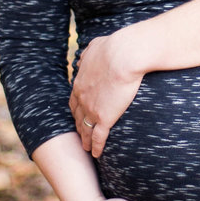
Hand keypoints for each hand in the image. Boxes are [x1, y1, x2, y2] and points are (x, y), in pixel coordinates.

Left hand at [70, 32, 142, 157]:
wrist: (124, 55)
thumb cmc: (115, 47)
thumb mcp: (95, 46)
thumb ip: (89, 53)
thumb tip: (85, 54)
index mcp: (80, 82)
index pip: (75, 100)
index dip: (77, 109)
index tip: (79, 114)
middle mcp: (82, 98)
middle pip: (77, 116)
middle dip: (78, 125)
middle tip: (80, 133)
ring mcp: (92, 109)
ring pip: (85, 129)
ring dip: (85, 140)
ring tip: (86, 148)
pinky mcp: (105, 117)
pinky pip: (98, 137)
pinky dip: (96, 146)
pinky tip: (96, 154)